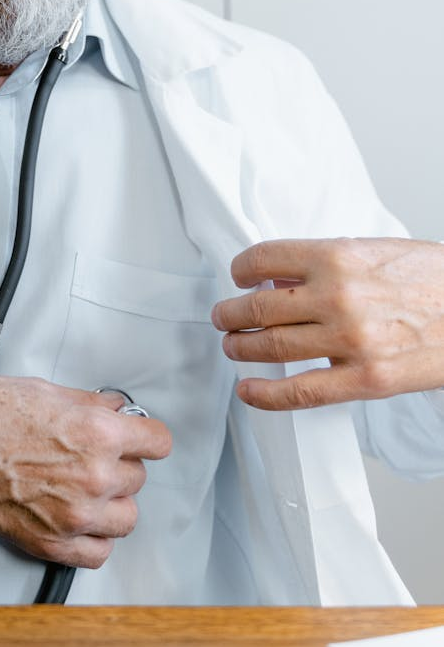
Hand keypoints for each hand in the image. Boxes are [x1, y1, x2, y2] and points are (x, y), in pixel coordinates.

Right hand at [0, 375, 171, 568]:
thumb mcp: (48, 392)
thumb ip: (91, 404)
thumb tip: (115, 408)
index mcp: (97, 433)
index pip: (158, 442)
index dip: (148, 437)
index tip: (143, 439)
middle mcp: (94, 476)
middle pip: (139, 478)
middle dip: (119, 465)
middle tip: (93, 456)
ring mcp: (76, 515)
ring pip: (127, 517)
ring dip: (112, 503)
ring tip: (87, 488)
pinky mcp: (55, 544)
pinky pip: (100, 552)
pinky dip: (94, 537)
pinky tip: (80, 518)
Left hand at [211, 237, 443, 410]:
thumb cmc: (430, 279)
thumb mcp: (373, 251)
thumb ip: (326, 262)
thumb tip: (279, 279)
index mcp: (336, 257)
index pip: (263, 258)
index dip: (240, 270)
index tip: (238, 279)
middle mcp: (337, 296)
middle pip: (258, 306)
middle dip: (231, 314)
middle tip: (224, 318)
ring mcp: (349, 340)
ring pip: (271, 346)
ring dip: (241, 347)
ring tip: (233, 347)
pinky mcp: (364, 379)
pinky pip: (301, 392)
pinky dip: (266, 395)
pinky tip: (249, 391)